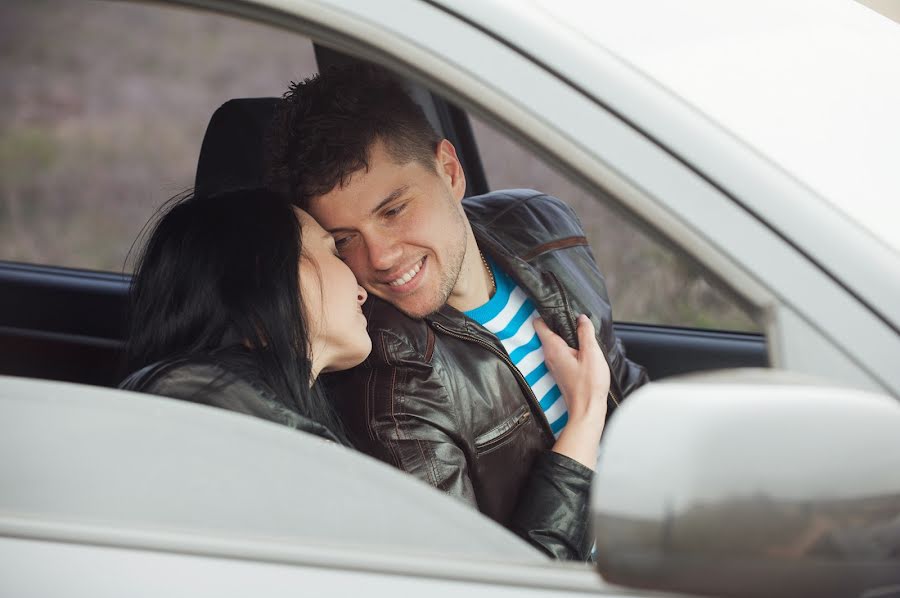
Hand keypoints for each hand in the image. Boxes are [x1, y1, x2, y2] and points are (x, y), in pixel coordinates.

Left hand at [534, 314, 610, 468]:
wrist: (588, 410)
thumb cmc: (589, 385)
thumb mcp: (592, 353)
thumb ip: (585, 333)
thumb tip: (582, 318)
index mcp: (553, 348)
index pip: (539, 324)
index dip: (545, 313)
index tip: (553, 305)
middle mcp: (549, 356)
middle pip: (547, 332)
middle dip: (557, 322)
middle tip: (570, 315)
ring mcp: (554, 364)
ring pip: (554, 342)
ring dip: (564, 336)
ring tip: (577, 329)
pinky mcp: (560, 371)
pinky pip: (560, 352)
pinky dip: (567, 347)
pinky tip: (580, 347)